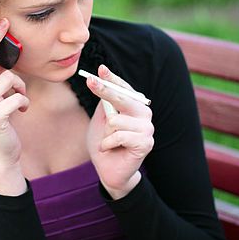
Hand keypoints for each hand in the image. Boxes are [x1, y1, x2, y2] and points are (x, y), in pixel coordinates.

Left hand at [85, 65, 152, 199]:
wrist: (109, 171)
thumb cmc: (105, 144)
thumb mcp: (100, 121)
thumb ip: (104, 105)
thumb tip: (101, 82)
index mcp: (134, 106)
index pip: (123, 88)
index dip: (112, 78)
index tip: (100, 69)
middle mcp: (144, 113)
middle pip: (123, 98)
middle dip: (105, 90)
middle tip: (91, 82)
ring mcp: (147, 128)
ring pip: (116, 121)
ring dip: (105, 133)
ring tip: (108, 142)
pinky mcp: (146, 143)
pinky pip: (119, 136)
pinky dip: (107, 144)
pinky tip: (110, 149)